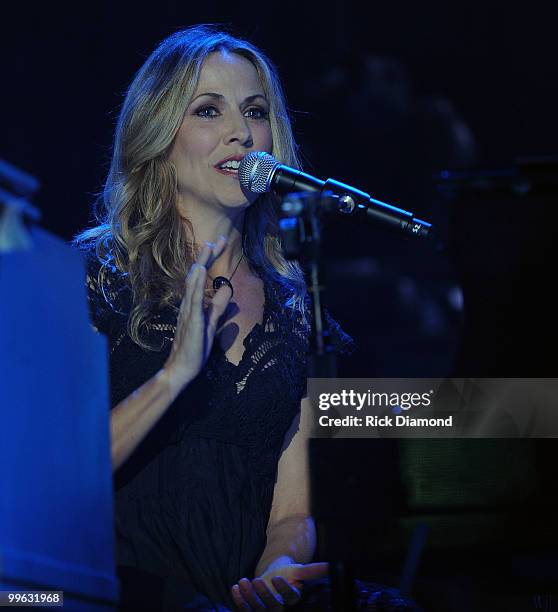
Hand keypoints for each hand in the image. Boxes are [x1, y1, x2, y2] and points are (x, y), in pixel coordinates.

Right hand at [164, 236, 231, 396]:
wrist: (181, 368)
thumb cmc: (195, 347)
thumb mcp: (212, 323)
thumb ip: (218, 306)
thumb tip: (227, 288)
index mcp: (194, 303)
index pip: (202, 277)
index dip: (210, 260)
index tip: (218, 244)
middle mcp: (189, 304)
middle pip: (197, 275)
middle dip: (207, 257)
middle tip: (217, 240)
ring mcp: (189, 312)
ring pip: (194, 284)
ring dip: (201, 266)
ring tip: (207, 249)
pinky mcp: (192, 321)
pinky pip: (193, 300)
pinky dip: (196, 285)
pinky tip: (199, 273)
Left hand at [231, 562, 328, 610]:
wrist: (274, 577)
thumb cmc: (288, 574)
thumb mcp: (299, 570)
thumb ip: (312, 570)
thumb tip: (332, 566)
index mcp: (293, 600)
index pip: (290, 598)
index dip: (284, 589)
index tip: (277, 577)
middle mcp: (280, 608)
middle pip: (272, 606)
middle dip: (263, 594)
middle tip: (257, 580)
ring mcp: (266, 611)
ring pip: (257, 609)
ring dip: (249, 597)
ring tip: (243, 581)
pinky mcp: (253, 611)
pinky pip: (245, 609)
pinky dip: (239, 600)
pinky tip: (235, 586)